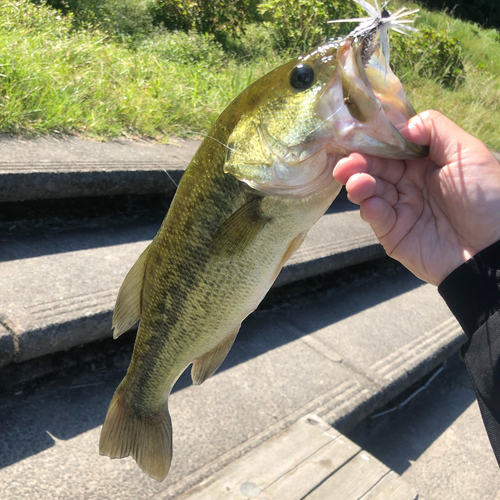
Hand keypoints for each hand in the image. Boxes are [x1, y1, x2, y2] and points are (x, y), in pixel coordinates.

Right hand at [333, 110, 499, 285]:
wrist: (493, 249)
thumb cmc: (487, 196)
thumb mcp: (467, 152)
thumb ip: (434, 129)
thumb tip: (401, 127)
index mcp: (425, 164)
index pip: (391, 149)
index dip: (374, 143)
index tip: (356, 137)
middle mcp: (409, 184)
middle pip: (376, 169)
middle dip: (358, 164)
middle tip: (345, 164)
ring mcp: (400, 209)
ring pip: (371, 192)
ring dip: (359, 185)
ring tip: (357, 182)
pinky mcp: (393, 234)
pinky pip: (377, 218)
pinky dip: (370, 208)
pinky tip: (369, 202)